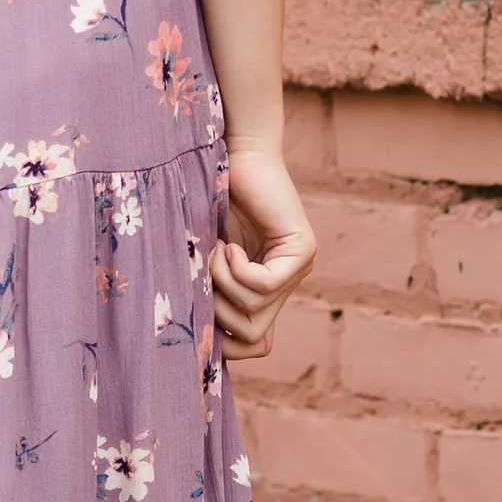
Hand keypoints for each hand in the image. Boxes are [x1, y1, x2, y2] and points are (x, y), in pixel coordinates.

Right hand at [209, 143, 314, 360]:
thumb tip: (199, 346)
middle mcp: (287, 283)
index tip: (201, 312)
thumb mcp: (202, 260)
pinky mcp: (302, 250)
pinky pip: (264, 285)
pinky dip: (235, 269)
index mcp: (265, 290)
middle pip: (255, 337)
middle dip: (218, 315)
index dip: (227, 344)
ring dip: (222, 284)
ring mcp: (299, 268)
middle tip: (203, 276)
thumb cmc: (205, 201)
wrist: (230, 155)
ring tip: (213, 250)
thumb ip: (207, 294)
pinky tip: (227, 242)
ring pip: (256, 312)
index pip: (258, 345)